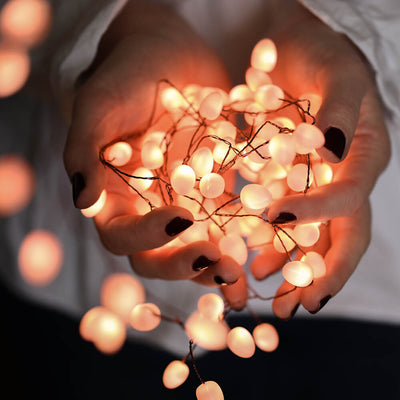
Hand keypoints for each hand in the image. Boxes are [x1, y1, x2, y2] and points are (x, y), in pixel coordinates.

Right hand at [63, 1, 242, 286]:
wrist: (167, 55)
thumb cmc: (125, 76)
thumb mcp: (98, 107)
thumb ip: (84, 153)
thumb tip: (84, 203)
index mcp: (112, 197)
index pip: (120, 235)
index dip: (147, 237)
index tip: (182, 218)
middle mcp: (145, 208)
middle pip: (156, 256)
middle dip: (184, 264)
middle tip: (217, 261)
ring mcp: (180, 203)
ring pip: (193, 248)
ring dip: (216, 265)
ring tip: (240, 270)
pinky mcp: (211, 192)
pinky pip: (225, 224)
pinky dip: (241, 240)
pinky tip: (261, 246)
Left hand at [224, 1, 390, 313]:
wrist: (297, 50)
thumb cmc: (322, 57)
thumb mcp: (337, 75)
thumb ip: (341, 110)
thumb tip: (338, 150)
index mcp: (365, 158)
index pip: (349, 198)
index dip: (318, 215)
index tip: (277, 219)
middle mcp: (345, 180)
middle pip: (340, 236)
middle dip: (319, 274)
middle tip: (295, 308)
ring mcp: (320, 187)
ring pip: (314, 239)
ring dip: (293, 269)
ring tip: (272, 297)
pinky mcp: (294, 186)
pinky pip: (288, 225)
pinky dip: (273, 246)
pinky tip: (256, 263)